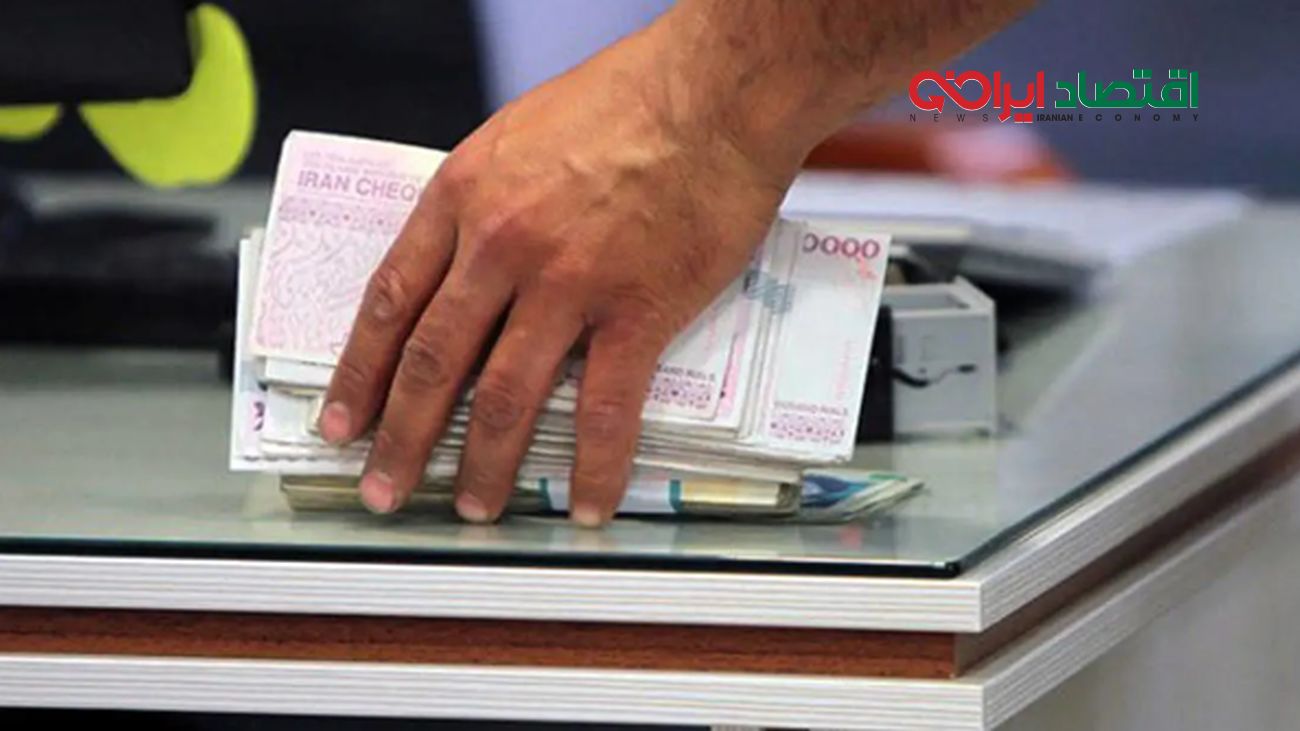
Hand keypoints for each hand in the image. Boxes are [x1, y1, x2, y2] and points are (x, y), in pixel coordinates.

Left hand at [316, 14, 795, 525]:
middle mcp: (502, 243)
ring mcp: (567, 281)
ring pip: (506, 396)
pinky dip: (593, 464)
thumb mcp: (518, 134)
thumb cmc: (627, 98)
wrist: (714, 89)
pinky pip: (606, 407)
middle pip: (434, 361)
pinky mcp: (636, 309)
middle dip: (401, 438)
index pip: (392, 301)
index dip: (361, 372)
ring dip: (484, 464)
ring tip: (473, 507)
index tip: (343, 420)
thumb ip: (482, 203)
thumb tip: (464, 266)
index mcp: (465, 194)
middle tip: (383, 487)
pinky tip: (584, 501)